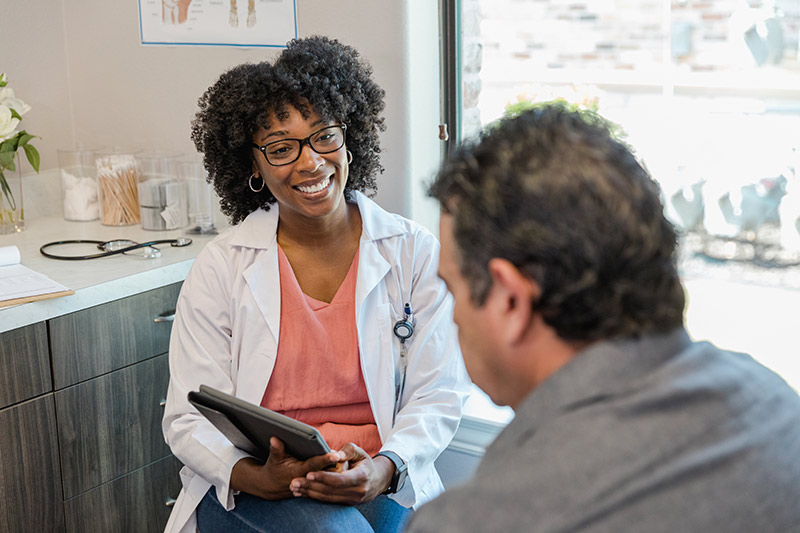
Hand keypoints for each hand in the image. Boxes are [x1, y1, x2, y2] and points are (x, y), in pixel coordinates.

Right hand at [231, 437, 346, 499]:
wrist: (272, 488)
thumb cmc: (274, 469)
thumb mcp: (274, 459)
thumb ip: (276, 449)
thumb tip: (274, 438)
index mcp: (298, 471)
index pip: (314, 464)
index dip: (325, 459)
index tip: (336, 454)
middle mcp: (307, 479)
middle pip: (325, 472)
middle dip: (336, 465)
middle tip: (346, 456)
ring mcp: (310, 485)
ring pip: (328, 479)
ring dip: (337, 471)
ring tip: (346, 460)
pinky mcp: (313, 487)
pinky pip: (326, 484)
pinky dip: (333, 477)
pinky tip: (342, 468)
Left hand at [289, 443, 394, 504]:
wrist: (377, 480)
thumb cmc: (365, 463)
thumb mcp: (360, 452)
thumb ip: (348, 450)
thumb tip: (335, 454)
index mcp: (362, 476)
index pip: (340, 480)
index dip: (323, 477)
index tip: (309, 473)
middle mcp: (357, 491)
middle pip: (330, 490)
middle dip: (310, 486)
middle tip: (294, 482)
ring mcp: (352, 500)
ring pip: (327, 498)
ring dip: (309, 493)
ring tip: (294, 488)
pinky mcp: (346, 504)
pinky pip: (328, 501)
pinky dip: (314, 497)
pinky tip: (302, 493)